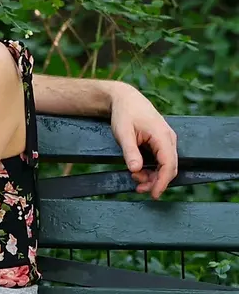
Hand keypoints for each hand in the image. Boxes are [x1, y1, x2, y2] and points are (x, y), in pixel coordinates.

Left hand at [109, 82, 178, 198]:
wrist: (125, 99)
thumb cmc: (124, 114)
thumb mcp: (123, 133)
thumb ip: (130, 151)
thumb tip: (135, 169)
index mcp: (162, 136)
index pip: (169, 164)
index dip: (162, 181)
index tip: (154, 194)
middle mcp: (169, 139)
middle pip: (169, 167)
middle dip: (155, 181)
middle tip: (138, 188)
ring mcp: (166, 140)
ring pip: (165, 165)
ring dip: (152, 176)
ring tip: (134, 177)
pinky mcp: (161, 142)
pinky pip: (161, 160)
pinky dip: (151, 168)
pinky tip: (138, 171)